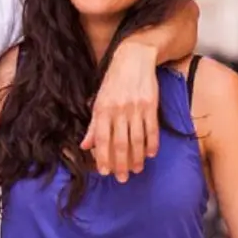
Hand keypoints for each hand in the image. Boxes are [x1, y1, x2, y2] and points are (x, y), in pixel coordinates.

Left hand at [81, 42, 160, 181]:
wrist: (134, 59)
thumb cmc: (114, 81)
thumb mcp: (98, 100)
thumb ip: (93, 125)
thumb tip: (85, 145)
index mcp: (103, 109)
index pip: (102, 139)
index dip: (102, 157)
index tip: (105, 172)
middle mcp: (119, 110)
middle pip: (120, 143)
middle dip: (121, 164)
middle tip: (123, 178)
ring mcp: (136, 108)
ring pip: (137, 139)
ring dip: (137, 158)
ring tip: (137, 170)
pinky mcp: (151, 105)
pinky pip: (152, 129)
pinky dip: (152, 144)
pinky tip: (150, 154)